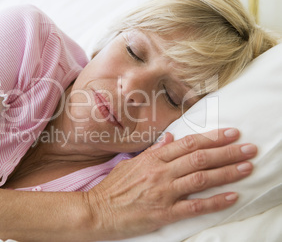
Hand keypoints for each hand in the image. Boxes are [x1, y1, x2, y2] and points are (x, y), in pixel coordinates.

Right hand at [85, 128, 255, 239]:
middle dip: (227, 151)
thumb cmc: (113, 188)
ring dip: (226, 172)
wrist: (97, 211)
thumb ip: (152, 151)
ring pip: (200, 178)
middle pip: (199, 158)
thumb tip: (169, 138)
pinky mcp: (164, 213)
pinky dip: (215, 201)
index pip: (187, 143)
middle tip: (248, 147)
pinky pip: (194, 206)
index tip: (231, 133)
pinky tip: (231, 196)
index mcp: (152, 159)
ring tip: (246, 167)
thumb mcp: (130, 164)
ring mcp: (163, 192)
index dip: (212, 137)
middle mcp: (160, 172)